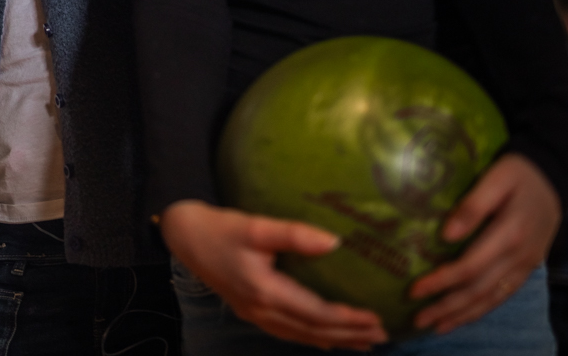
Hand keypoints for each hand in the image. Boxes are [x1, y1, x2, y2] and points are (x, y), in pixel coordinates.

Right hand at [162, 200, 387, 349]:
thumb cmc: (220, 228)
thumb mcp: (255, 226)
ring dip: (335, 340)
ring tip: (365, 341)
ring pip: (302, 335)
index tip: (376, 317)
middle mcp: (260, 310)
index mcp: (264, 291)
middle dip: (349, 335)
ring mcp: (254, 315)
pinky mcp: (250, 311)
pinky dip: (313, 337)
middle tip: (384, 334)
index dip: (348, 319)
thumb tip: (335, 242)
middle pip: (313, 331)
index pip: (315, 314)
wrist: (183, 236)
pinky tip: (327, 339)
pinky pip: (289, 332)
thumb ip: (294, 234)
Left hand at [410, 154, 559, 333]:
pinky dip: (482, 309)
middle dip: (447, 307)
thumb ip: (473, 205)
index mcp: (510, 234)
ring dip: (463, 315)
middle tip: (418, 320)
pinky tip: (463, 316)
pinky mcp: (527, 268)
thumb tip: (446, 235)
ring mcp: (525, 265)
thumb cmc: (517, 173)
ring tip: (435, 326)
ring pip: (492, 298)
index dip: (442, 281)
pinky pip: (503, 295)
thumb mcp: (496, 177)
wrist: (553, 176)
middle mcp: (519, 256)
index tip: (414, 289)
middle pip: (479, 290)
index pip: (471, 266)